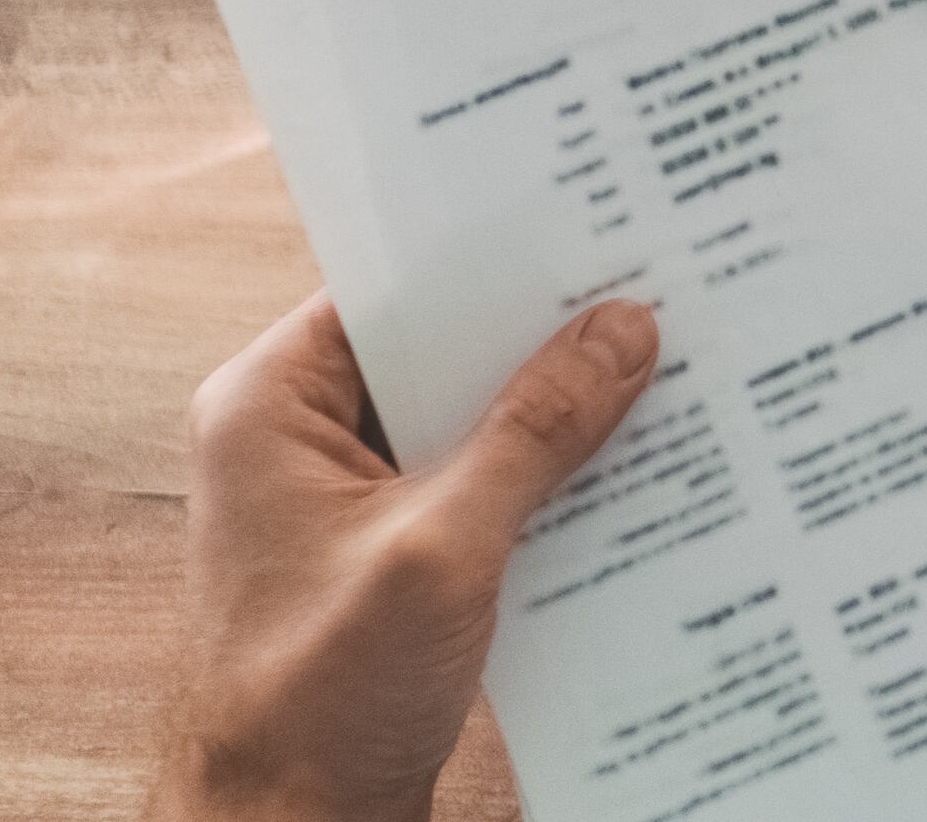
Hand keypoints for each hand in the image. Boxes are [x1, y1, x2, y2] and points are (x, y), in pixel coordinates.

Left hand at [148, 293, 658, 821]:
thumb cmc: (318, 702)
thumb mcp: (441, 549)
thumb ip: (533, 433)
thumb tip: (622, 329)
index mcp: (268, 407)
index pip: (394, 288)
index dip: (492, 256)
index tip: (595, 223)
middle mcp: (298, 437)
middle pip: (440, 348)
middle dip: (541, 335)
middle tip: (653, 292)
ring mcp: (345, 499)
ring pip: (468, 416)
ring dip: (552, 411)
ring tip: (659, 373)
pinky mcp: (389, 552)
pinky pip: (477, 479)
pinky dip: (543, 475)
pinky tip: (625, 466)